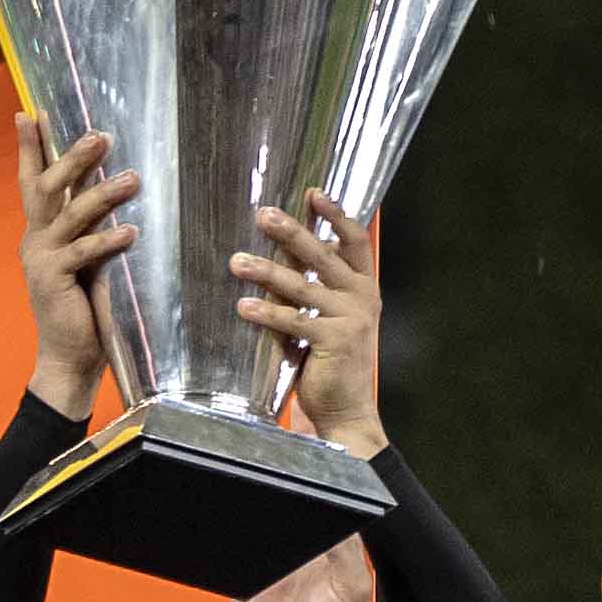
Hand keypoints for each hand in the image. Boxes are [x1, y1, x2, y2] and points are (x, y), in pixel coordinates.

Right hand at [12, 117, 142, 408]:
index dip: (30, 148)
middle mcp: (35, 240)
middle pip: (47, 188)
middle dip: (71, 158)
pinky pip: (84, 253)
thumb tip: (110, 186)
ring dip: (102, 195)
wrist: (68, 358)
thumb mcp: (85, 259)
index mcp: (39, 232)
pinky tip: (131, 231)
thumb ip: (88, 226)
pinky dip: (108, 241)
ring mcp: (42, 260)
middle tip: (100, 135)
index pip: (32, 181)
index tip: (31, 113)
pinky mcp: (55, 282)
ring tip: (132, 179)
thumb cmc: (82, 307)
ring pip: (71, 216)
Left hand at [230, 193, 381, 454]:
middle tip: (263, 214)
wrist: (347, 408)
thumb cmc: (333, 361)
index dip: (336, 215)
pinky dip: (267, 313)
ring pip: (303, 286)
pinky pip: (294, 321)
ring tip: (237, 262)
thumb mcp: (333, 317)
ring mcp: (350, 319)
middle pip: (324, 255)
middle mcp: (362, 298)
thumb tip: (283, 254)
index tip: (313, 193)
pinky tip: (243, 307)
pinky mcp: (333, 341)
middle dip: (292, 232)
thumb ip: (318, 288)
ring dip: (267, 272)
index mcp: (364, 287)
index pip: (356, 241)